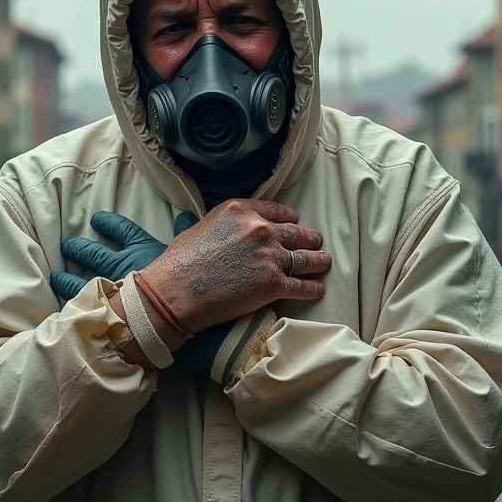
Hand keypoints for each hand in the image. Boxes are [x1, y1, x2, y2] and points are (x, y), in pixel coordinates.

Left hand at [51, 210, 197, 299]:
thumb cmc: (186, 279)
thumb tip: (186, 218)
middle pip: (95, 255)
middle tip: (66, 245)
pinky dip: (74, 306)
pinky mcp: (108, 312)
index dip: (109, 224)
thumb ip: (186, 232)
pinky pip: (85, 308)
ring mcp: (113, 289)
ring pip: (82, 282)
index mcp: (143, 249)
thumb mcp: (188, 250)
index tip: (97, 219)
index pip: (123, 231)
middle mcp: (123, 265)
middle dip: (79, 249)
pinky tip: (64, 309)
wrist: (177, 308)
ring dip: (67, 279)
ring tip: (55, 277)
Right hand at [142, 199, 330, 332]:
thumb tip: (228, 233)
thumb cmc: (180, 262)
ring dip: (317, 261)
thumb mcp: (201, 227)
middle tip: (315, 241)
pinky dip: (312, 288)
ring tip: (324, 262)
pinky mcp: (274, 284)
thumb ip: (224, 225)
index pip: (276, 210)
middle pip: (295, 233)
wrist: (177, 291)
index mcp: (242, 210)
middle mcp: (260, 229)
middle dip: (308, 238)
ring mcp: (270, 257)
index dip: (288, 218)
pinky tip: (318, 289)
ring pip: (305, 258)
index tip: (294, 222)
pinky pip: (302, 286)